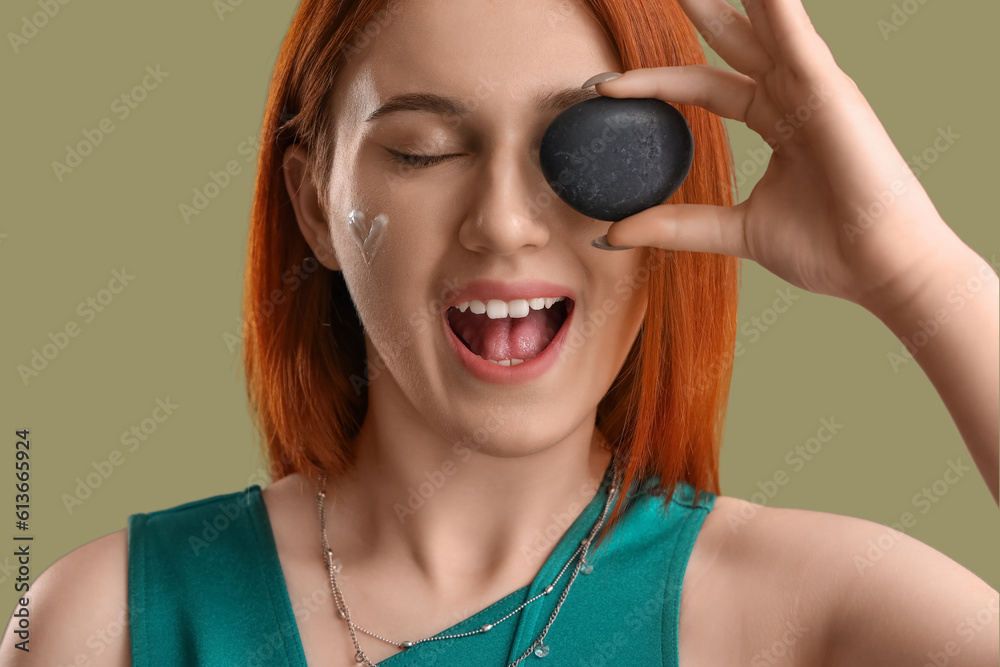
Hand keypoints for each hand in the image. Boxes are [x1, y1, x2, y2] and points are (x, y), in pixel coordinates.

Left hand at [592, 0, 966, 314]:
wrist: (879, 269)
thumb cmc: (828, 248)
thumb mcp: (737, 229)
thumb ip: (678, 224)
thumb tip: (614, 233)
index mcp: (777, 121)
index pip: (703, 88)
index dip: (655, 84)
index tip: (605, 87)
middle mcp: (793, 96)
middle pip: (733, 42)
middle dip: (699, 12)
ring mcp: (813, 88)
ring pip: (763, 25)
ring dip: (729, 2)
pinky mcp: (829, 90)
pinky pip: (794, 36)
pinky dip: (775, 8)